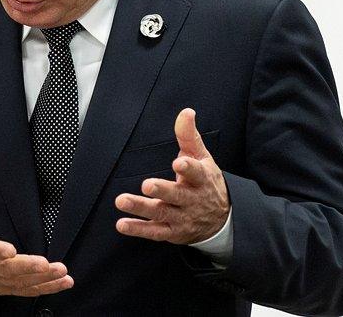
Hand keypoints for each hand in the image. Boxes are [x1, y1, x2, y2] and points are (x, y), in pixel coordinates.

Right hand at [0, 164, 73, 295]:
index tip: (9, 250)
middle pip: (7, 271)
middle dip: (28, 268)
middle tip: (48, 265)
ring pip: (19, 283)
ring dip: (42, 280)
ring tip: (62, 274)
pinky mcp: (2, 286)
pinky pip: (24, 290)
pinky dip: (44, 288)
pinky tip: (61, 283)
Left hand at [115, 108, 229, 243]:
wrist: (221, 219)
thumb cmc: (205, 182)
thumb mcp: (202, 158)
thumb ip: (189, 136)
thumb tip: (186, 112)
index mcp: (201, 179)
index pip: (197, 173)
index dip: (188, 168)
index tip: (178, 162)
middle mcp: (192, 200)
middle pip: (177, 195)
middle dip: (163, 190)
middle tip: (147, 185)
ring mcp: (182, 217)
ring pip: (161, 213)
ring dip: (141, 208)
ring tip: (121, 200)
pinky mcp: (172, 232)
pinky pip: (155, 231)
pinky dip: (138, 229)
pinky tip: (122, 224)